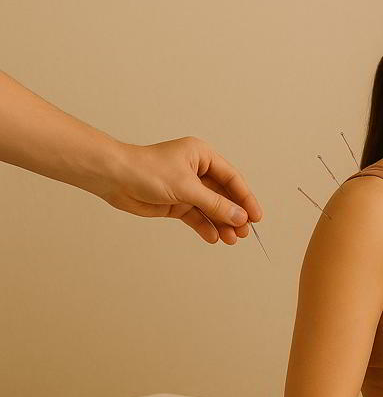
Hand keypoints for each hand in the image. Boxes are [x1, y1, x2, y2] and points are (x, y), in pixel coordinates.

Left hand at [98, 136, 262, 244]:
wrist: (113, 178)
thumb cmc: (146, 170)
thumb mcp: (186, 187)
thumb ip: (215, 204)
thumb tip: (239, 217)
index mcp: (202, 156)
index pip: (232, 179)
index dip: (246, 198)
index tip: (256, 216)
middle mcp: (197, 171)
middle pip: (224, 196)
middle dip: (234, 214)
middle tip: (244, 231)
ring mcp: (186, 188)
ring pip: (211, 208)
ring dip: (221, 223)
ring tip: (231, 239)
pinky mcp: (176, 203)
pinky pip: (196, 217)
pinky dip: (205, 227)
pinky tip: (213, 237)